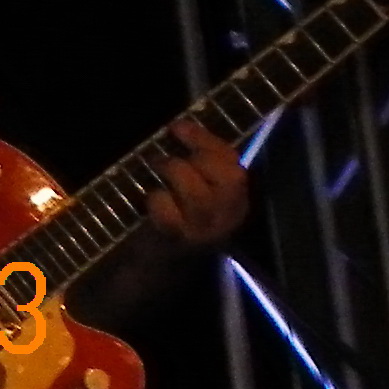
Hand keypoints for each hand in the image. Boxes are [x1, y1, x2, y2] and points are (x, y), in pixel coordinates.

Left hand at [133, 115, 249, 253]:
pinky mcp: (179, 241)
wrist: (159, 262)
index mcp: (236, 201)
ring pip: (199, 195)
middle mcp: (228, 217)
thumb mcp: (195, 188)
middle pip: (230, 179)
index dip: (207, 141)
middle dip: (199, 157)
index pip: (235, 165)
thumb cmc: (176, 215)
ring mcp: (205, 232)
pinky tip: (152, 199)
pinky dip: (157, 199)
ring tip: (158, 169)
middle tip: (170, 157)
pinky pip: (170, 214)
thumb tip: (182, 126)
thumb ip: (198, 163)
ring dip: (174, 173)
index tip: (179, 126)